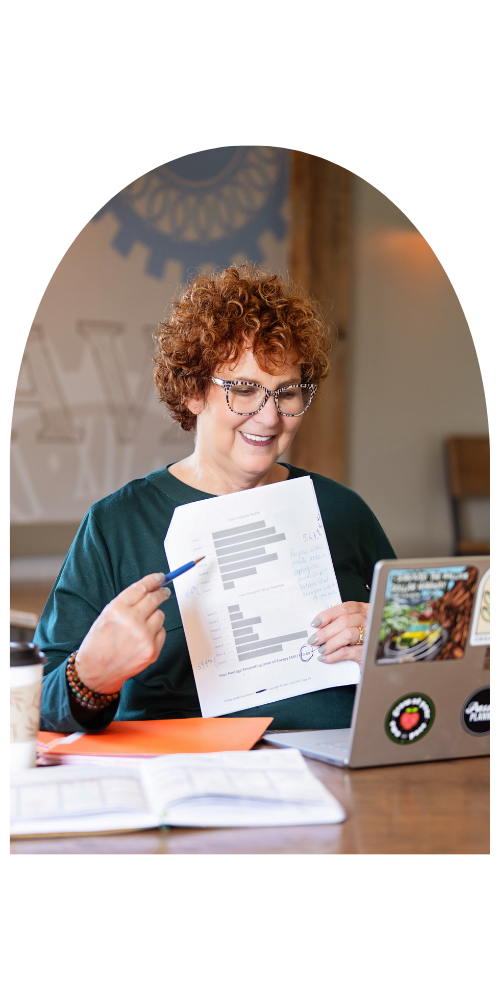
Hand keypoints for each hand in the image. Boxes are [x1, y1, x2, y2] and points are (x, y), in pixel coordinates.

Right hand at [74, 573, 170, 692]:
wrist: (96, 671)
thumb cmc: (98, 643)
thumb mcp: (106, 616)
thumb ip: (127, 603)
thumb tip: (148, 589)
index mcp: (117, 609)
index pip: (141, 588)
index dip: (153, 580)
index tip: (160, 577)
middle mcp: (132, 621)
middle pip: (155, 599)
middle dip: (161, 593)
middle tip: (163, 592)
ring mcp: (144, 636)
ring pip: (160, 615)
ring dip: (154, 616)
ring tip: (142, 625)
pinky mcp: (152, 650)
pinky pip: (162, 632)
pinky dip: (155, 632)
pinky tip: (143, 638)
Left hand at [307, 601, 369, 663]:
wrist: (375, 664)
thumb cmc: (362, 642)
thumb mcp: (354, 627)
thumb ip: (341, 623)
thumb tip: (319, 627)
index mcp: (365, 610)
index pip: (345, 608)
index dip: (328, 615)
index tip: (315, 623)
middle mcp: (370, 621)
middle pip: (345, 621)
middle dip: (326, 631)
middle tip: (314, 640)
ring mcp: (371, 636)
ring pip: (347, 634)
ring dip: (330, 643)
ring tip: (321, 650)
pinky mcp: (368, 653)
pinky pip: (348, 652)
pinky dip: (334, 655)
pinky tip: (326, 657)